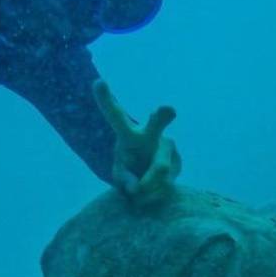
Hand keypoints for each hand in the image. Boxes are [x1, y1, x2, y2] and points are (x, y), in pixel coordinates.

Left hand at [92, 79, 181, 205]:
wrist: (156, 179)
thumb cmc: (131, 170)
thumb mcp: (120, 174)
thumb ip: (124, 180)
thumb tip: (135, 187)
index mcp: (128, 133)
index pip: (115, 115)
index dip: (105, 99)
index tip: (97, 82)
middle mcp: (151, 132)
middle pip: (157, 121)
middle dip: (162, 115)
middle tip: (167, 109)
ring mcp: (168, 145)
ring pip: (161, 168)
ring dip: (149, 186)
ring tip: (141, 190)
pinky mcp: (178, 161)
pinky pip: (167, 183)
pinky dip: (157, 193)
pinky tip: (154, 190)